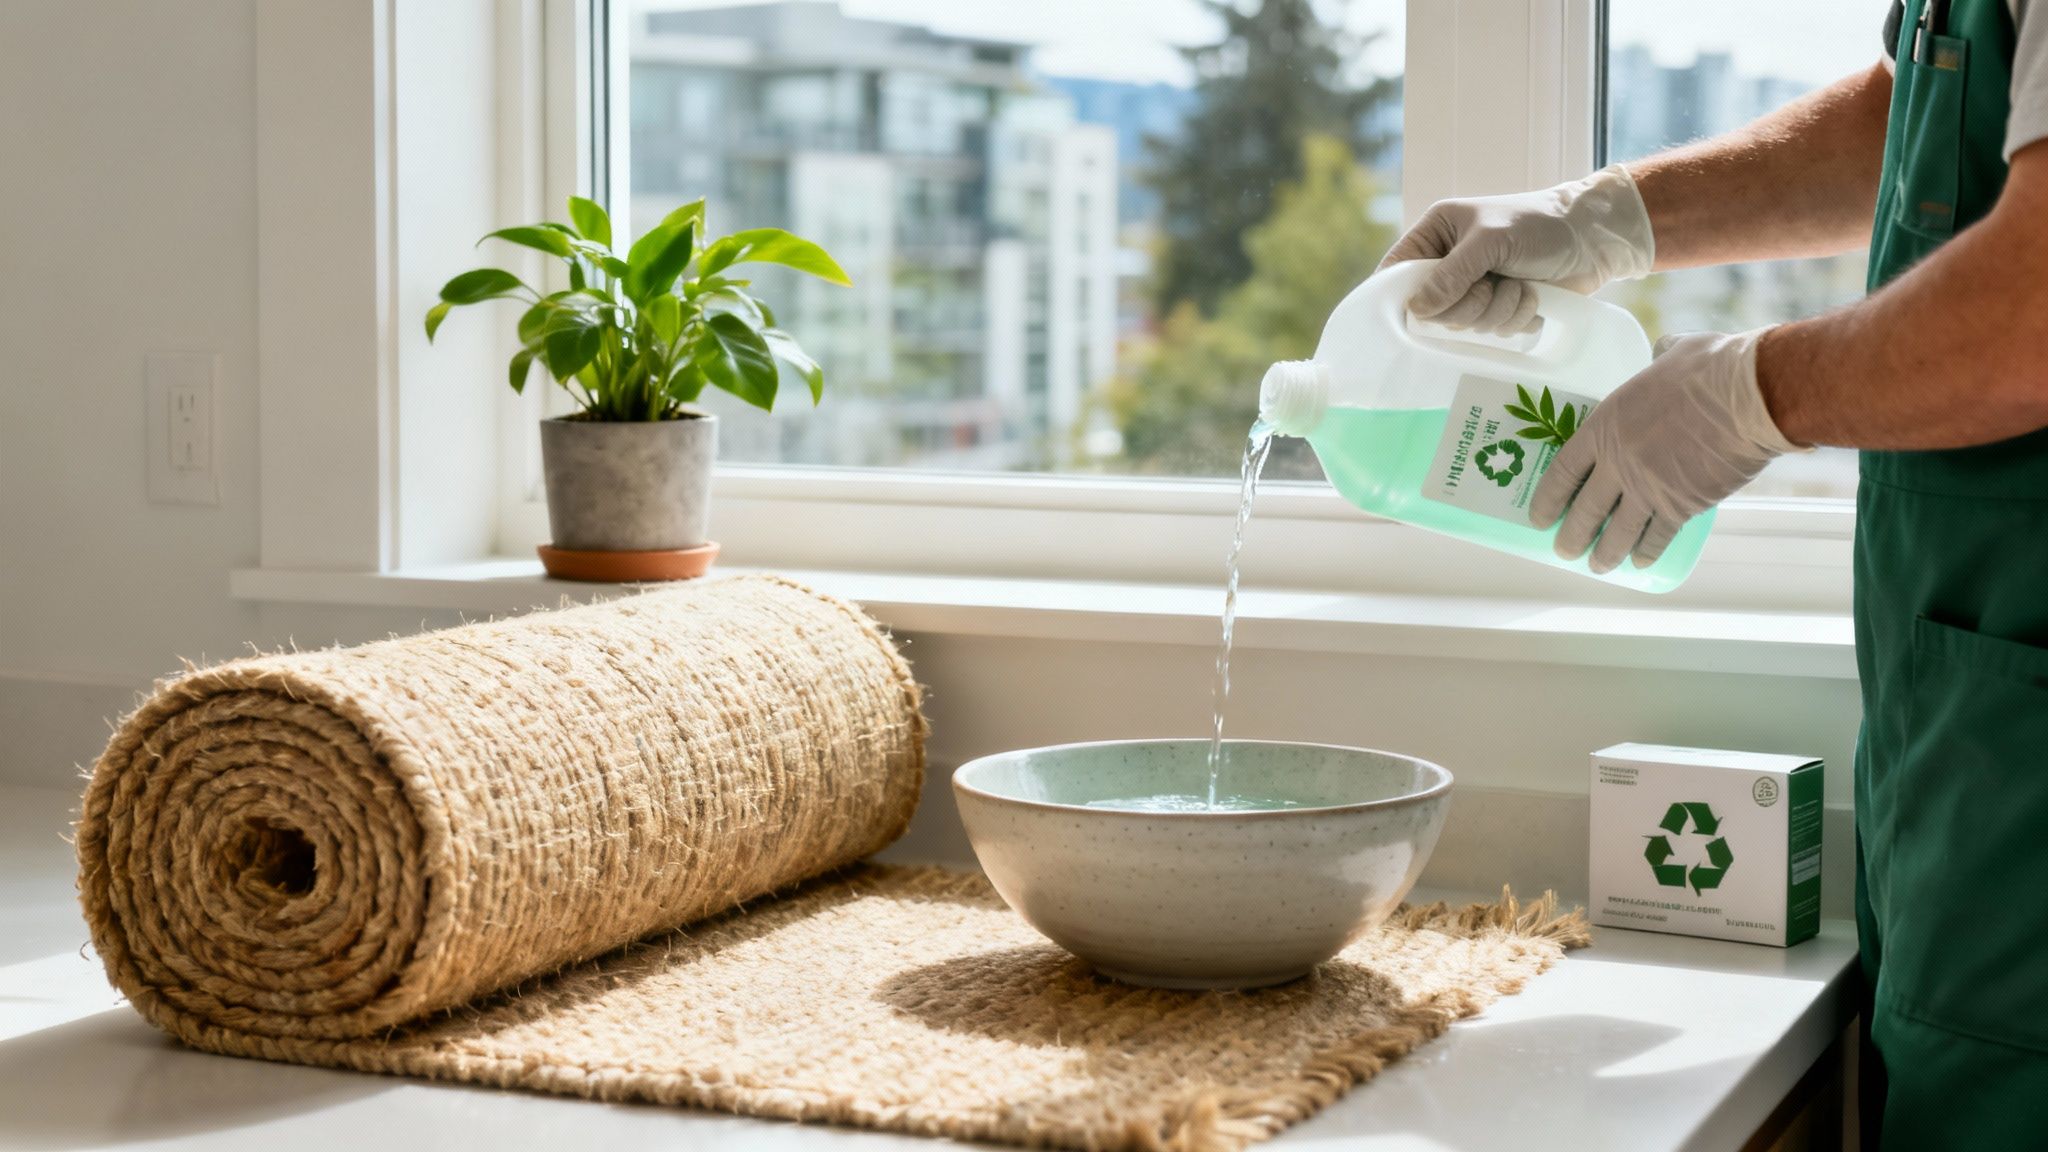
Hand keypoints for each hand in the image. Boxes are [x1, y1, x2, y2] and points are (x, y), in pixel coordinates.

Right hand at [1376, 165, 1655, 334]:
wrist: (1593, 237)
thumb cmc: (1538, 224)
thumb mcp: (1489, 241)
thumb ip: (1450, 276)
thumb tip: (1415, 311)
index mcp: (1437, 235)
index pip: (1398, 270)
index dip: (1400, 296)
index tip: (1415, 313)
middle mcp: (1451, 263)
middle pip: (1433, 309)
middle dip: (1469, 303)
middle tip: (1490, 284)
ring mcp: (1476, 288)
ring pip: (1466, 324)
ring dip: (1498, 310)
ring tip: (1520, 286)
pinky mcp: (1500, 308)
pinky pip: (1493, 333)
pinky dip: (1516, 318)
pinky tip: (1532, 298)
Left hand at [1529, 329, 1805, 572]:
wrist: (1749, 396)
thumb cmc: (1710, 367)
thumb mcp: (1670, 354)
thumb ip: (1656, 359)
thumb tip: (1662, 351)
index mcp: (1605, 425)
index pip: (1563, 471)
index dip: (1547, 498)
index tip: (1537, 516)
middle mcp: (1619, 463)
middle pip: (1585, 510)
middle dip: (1571, 535)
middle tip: (1563, 550)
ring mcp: (1649, 488)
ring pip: (1617, 532)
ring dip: (1604, 553)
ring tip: (1597, 566)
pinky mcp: (1682, 505)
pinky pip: (1657, 537)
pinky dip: (1647, 552)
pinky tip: (1640, 563)